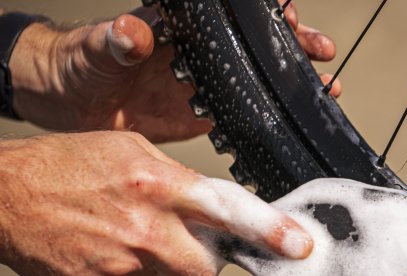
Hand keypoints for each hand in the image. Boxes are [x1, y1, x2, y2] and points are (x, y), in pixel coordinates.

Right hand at [0, 132, 312, 275]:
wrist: (3, 195)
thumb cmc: (69, 164)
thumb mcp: (132, 150)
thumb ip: (180, 181)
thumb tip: (220, 211)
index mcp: (157, 185)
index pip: (228, 210)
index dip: (270, 230)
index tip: (300, 246)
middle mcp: (144, 229)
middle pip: (207, 268)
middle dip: (204, 258)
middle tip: (182, 237)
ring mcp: (120, 265)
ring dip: (163, 263)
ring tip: (129, 234)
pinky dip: (131, 272)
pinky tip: (106, 247)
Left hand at [8, 4, 340, 143]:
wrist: (70, 104)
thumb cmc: (81, 62)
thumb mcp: (98, 47)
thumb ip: (117, 38)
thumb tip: (132, 31)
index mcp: (181, 27)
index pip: (231, 13)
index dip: (264, 11)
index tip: (287, 12)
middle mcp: (201, 53)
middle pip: (257, 44)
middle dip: (294, 44)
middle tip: (320, 49)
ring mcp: (206, 84)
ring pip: (259, 78)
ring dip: (291, 82)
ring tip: (326, 86)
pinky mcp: (205, 115)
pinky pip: (244, 115)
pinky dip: (271, 118)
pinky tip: (295, 123)